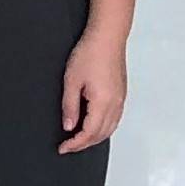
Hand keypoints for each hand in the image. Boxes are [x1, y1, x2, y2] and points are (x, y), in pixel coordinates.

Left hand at [58, 28, 127, 152]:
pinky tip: (94, 127)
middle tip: (68, 146)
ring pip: (110, 129)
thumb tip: (69, 126)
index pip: (89, 133)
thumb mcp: (71, 81)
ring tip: (78, 140)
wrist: (107, 37)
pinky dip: (104, 128)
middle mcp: (115, 104)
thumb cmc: (90, 53)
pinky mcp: (121, 94)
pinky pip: (114, 119)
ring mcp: (120, 100)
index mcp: (103, 103)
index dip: (75, 144)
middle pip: (101, 135)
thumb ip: (70, 107)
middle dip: (84, 144)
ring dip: (95, 138)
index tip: (63, 148)